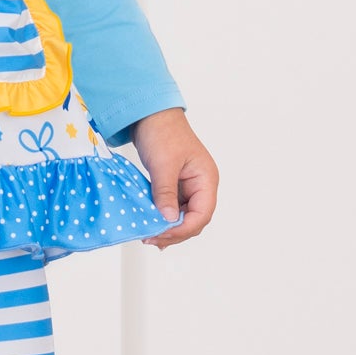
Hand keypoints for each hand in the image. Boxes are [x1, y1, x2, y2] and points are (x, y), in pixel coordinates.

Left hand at [130, 107, 218, 248]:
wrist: (150, 115)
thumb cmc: (162, 132)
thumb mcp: (163, 164)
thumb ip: (166, 193)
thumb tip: (169, 219)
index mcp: (206, 179)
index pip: (202, 213)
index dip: (184, 228)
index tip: (163, 234)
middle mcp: (200, 185)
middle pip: (194, 219)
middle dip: (175, 232)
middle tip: (153, 239)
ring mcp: (188, 187)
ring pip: (183, 217)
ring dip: (169, 228)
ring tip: (150, 236)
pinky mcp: (175, 186)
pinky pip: (173, 208)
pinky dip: (163, 219)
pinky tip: (152, 226)